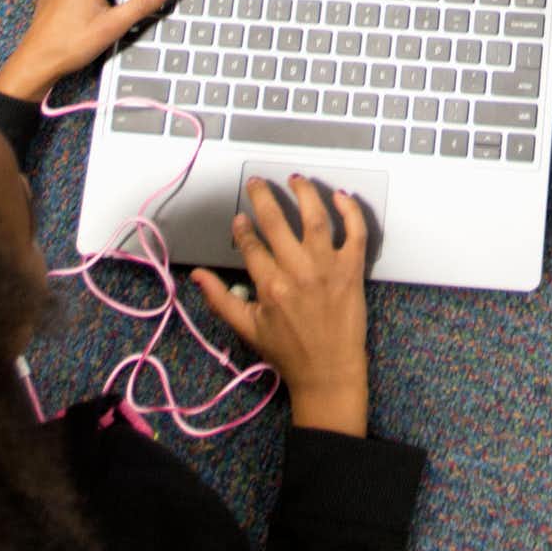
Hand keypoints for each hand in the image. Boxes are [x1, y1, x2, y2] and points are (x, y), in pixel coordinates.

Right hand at [192, 174, 370, 434]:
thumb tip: (196, 274)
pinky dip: (350, 210)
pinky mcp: (352, 268)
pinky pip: (355, 231)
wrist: (328, 371)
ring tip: (295, 179)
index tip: (239, 217)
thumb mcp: (247, 329)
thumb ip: (220, 300)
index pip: (251, 244)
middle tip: (256, 182)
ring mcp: (328, 267)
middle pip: (277, 222)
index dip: (242, 228)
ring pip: (316, 217)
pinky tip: (340, 195)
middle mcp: (297, 270)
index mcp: (270, 286)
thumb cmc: (287, 352)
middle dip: (263, 197)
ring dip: (304, 193)